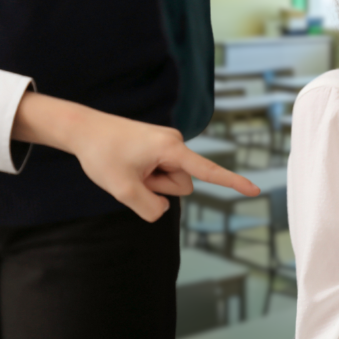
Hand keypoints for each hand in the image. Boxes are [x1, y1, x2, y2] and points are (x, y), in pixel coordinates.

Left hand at [11, 93, 258, 221]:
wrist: (83, 128)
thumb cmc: (102, 154)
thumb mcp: (123, 190)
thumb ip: (150, 209)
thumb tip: (164, 210)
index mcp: (172, 149)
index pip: (208, 171)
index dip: (232, 183)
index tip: (255, 190)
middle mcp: (176, 142)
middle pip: (182, 183)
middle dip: (159, 187)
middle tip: (131, 173)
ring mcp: (168, 143)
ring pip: (171, 179)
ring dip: (151, 181)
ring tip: (128, 167)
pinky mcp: (160, 146)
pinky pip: (162, 170)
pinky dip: (147, 174)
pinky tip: (128, 163)